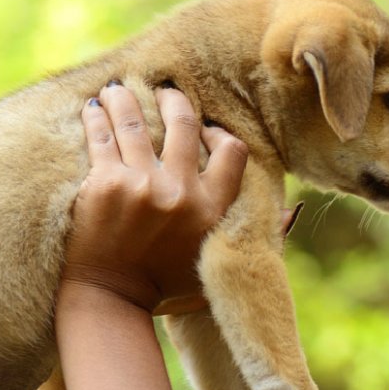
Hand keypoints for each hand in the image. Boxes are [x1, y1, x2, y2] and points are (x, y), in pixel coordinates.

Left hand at [62, 82, 246, 314]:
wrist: (110, 300)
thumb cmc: (164, 290)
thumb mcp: (220, 266)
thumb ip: (257, 240)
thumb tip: (294, 211)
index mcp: (211, 210)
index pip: (231, 152)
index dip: (218, 134)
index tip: (205, 129)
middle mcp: (179, 193)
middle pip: (183, 125)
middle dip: (174, 101)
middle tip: (165, 92)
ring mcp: (139, 186)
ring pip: (135, 122)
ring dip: (127, 99)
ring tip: (120, 89)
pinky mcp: (102, 185)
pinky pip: (101, 137)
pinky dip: (96, 117)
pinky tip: (94, 107)